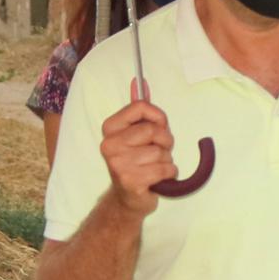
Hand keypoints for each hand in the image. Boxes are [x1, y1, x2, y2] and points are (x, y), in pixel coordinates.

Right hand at [100, 96, 178, 216]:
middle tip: (159, 151)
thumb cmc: (137, 161)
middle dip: (165, 141)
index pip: (140, 107)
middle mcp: (109, 144)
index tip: (159, 126)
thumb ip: (140, 110)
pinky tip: (158, 178)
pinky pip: (164, 169)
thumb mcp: (137, 133)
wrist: (128, 198)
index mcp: (110, 128)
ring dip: (166, 160)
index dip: (158, 117)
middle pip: (153, 130)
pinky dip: (169, 173)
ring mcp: (118, 163)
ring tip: (154, 166)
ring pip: (161, 152)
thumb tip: (139, 82)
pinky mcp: (130, 181)